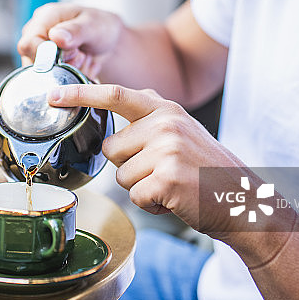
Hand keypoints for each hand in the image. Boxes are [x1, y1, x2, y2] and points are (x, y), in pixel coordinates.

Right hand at [17, 3, 123, 80]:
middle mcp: (36, 33)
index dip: (47, 56)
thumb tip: (55, 36)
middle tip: (82, 56)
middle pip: (33, 62)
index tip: (72, 54)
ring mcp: (39, 50)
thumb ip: (75, 31)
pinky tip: (80, 66)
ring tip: (83, 59)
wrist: (109, 42)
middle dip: (61, 65)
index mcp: (45, 17)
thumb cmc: (101, 27)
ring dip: (67, 72)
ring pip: (43, 75)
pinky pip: (51, 81)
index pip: (28, 44)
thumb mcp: (93, 26)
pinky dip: (69, 78)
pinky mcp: (46, 65)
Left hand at [48, 83, 268, 240]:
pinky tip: (175, 199)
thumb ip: (149, 122)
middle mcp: (165, 123)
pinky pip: (135, 196)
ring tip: (172, 185)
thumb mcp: (182, 132)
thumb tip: (112, 118)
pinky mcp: (167, 177)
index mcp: (165, 109)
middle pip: (111, 148)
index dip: (80, 95)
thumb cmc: (206, 171)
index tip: (53, 96)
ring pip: (120, 176)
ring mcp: (167, 148)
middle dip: (128, 166)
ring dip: (141, 188)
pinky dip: (152, 205)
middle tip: (162, 171)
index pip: (115, 94)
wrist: (245, 201)